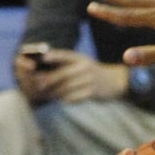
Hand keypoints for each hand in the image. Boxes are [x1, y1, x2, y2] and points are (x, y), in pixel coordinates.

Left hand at [14, 50, 128, 104]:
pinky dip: (66, 99)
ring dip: (55, 92)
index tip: (42, 58)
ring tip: (47, 95)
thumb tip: (44, 69)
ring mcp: (90, 80)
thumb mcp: (82, 63)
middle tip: (38, 85)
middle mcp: (85, 67)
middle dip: (50, 80)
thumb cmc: (92, 73)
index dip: (54, 56)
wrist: (115, 81)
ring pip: (68, 87)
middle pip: (64, 74)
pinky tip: (60, 100)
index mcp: (80, 58)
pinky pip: (75, 97)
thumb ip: (66, 65)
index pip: (65, 55)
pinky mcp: (93, 92)